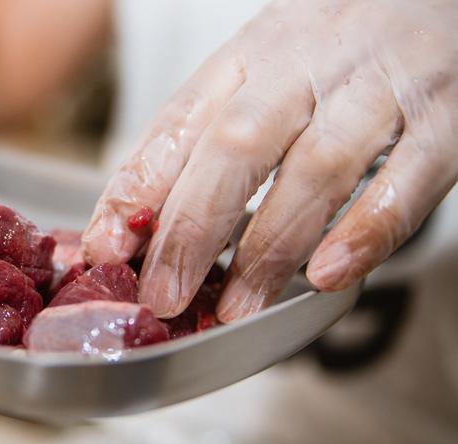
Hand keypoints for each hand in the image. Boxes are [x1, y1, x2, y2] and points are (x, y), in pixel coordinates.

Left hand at [82, 0, 457, 320]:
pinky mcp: (441, 119)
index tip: (106, 247)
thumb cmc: (327, 50)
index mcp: (246, 57)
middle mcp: (303, 67)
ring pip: (316, 167)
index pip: (178, 122)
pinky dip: (365, 230)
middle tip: (163, 294)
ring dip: (269, 247)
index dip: (138, 189)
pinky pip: (405, 177)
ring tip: (236, 306)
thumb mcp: (252, 74)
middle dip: (192, 229)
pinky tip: (328, 274)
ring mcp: (374, 90)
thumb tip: (133, 226)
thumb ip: (200, 141)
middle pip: (237, 145)